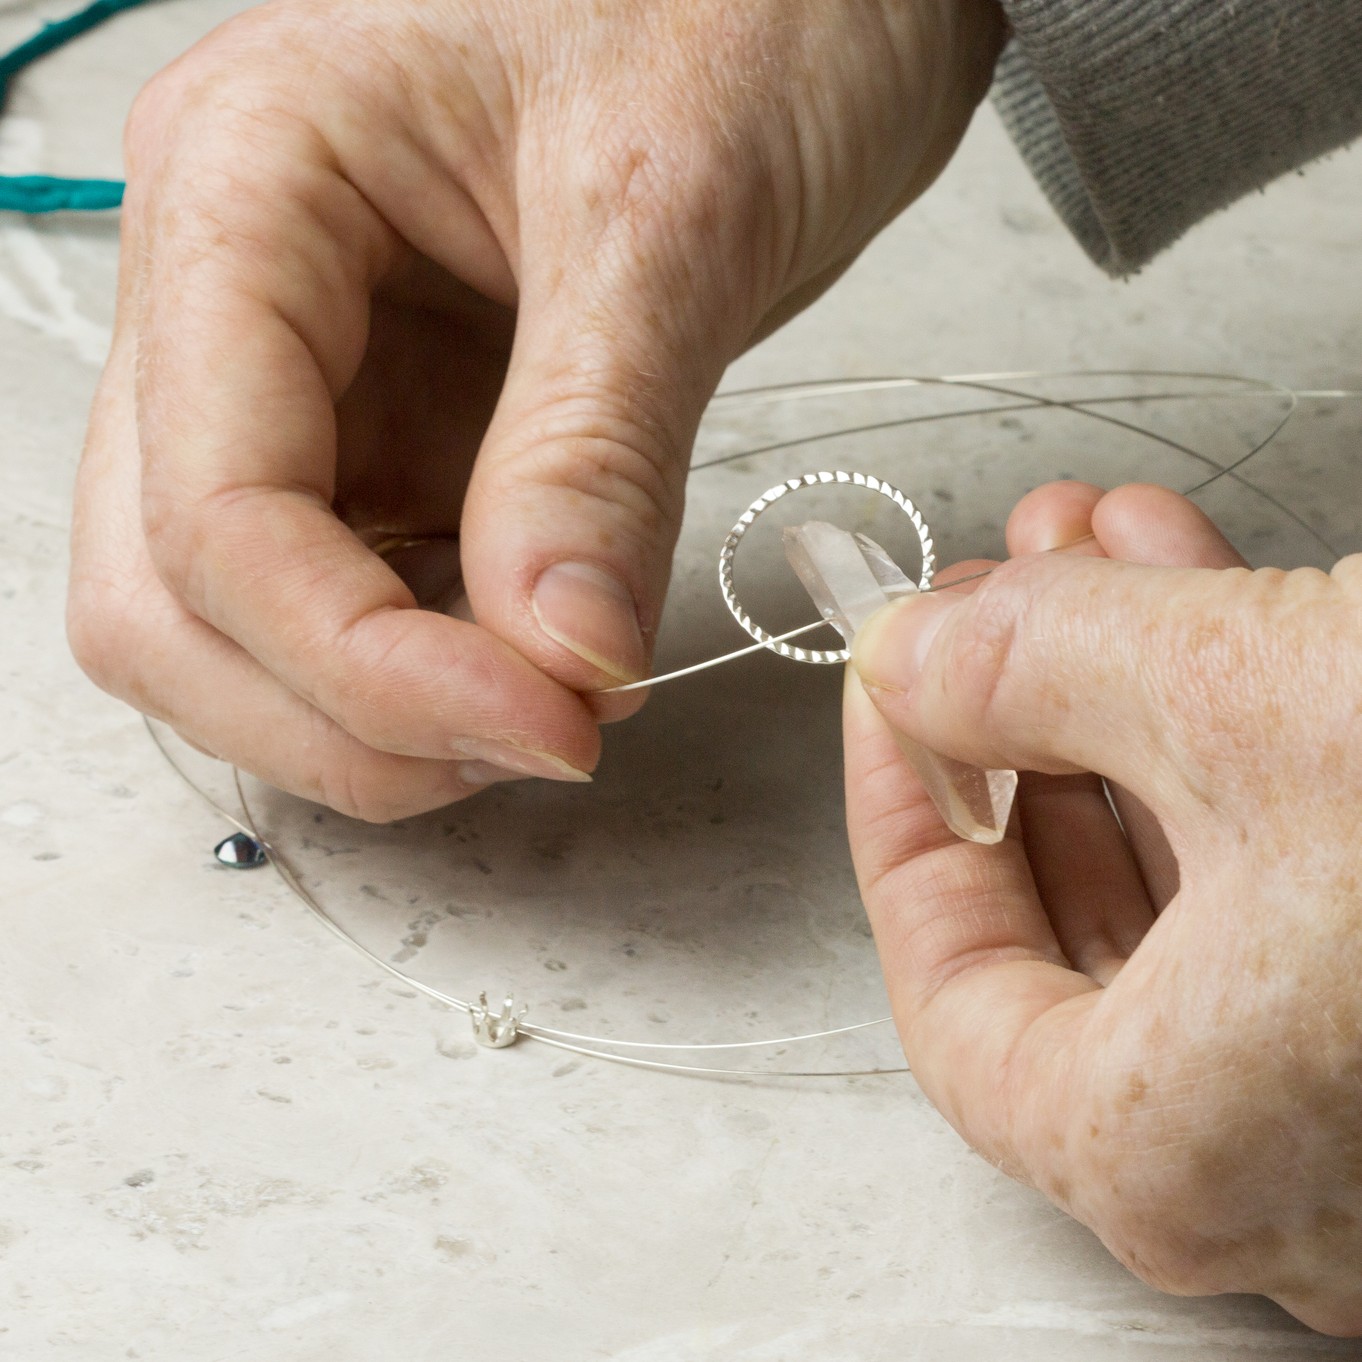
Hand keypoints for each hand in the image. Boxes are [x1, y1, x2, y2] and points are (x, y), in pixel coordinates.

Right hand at [66, 0, 1005, 820]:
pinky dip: (425, 677)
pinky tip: (534, 673)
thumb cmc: (739, 8)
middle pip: (170, 595)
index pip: (215, 507)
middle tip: (534, 744)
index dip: (364, 665)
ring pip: (233, 622)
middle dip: (338, 716)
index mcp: (245, 186)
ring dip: (371, 716)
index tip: (548, 727)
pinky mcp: (391, 432)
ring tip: (547, 713)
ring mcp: (306, 377)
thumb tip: (559, 661)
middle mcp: (232, 294)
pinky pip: (353, 600)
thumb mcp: (669, 218)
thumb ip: (593, 453)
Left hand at [843, 481, 1361, 1334]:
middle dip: (1024, 720)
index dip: (903, 821)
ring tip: (1083, 547)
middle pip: (1073, 925)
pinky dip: (1242, 720)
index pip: (951, 996)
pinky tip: (1200, 580)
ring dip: (1128, 690)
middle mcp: (1285, 1169)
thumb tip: (914, 657)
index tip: (892, 690)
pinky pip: (1308, 869)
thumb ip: (1032, 671)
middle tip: (990, 596)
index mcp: (1172, 1150)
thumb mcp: (1244, 693)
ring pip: (1198, 878)